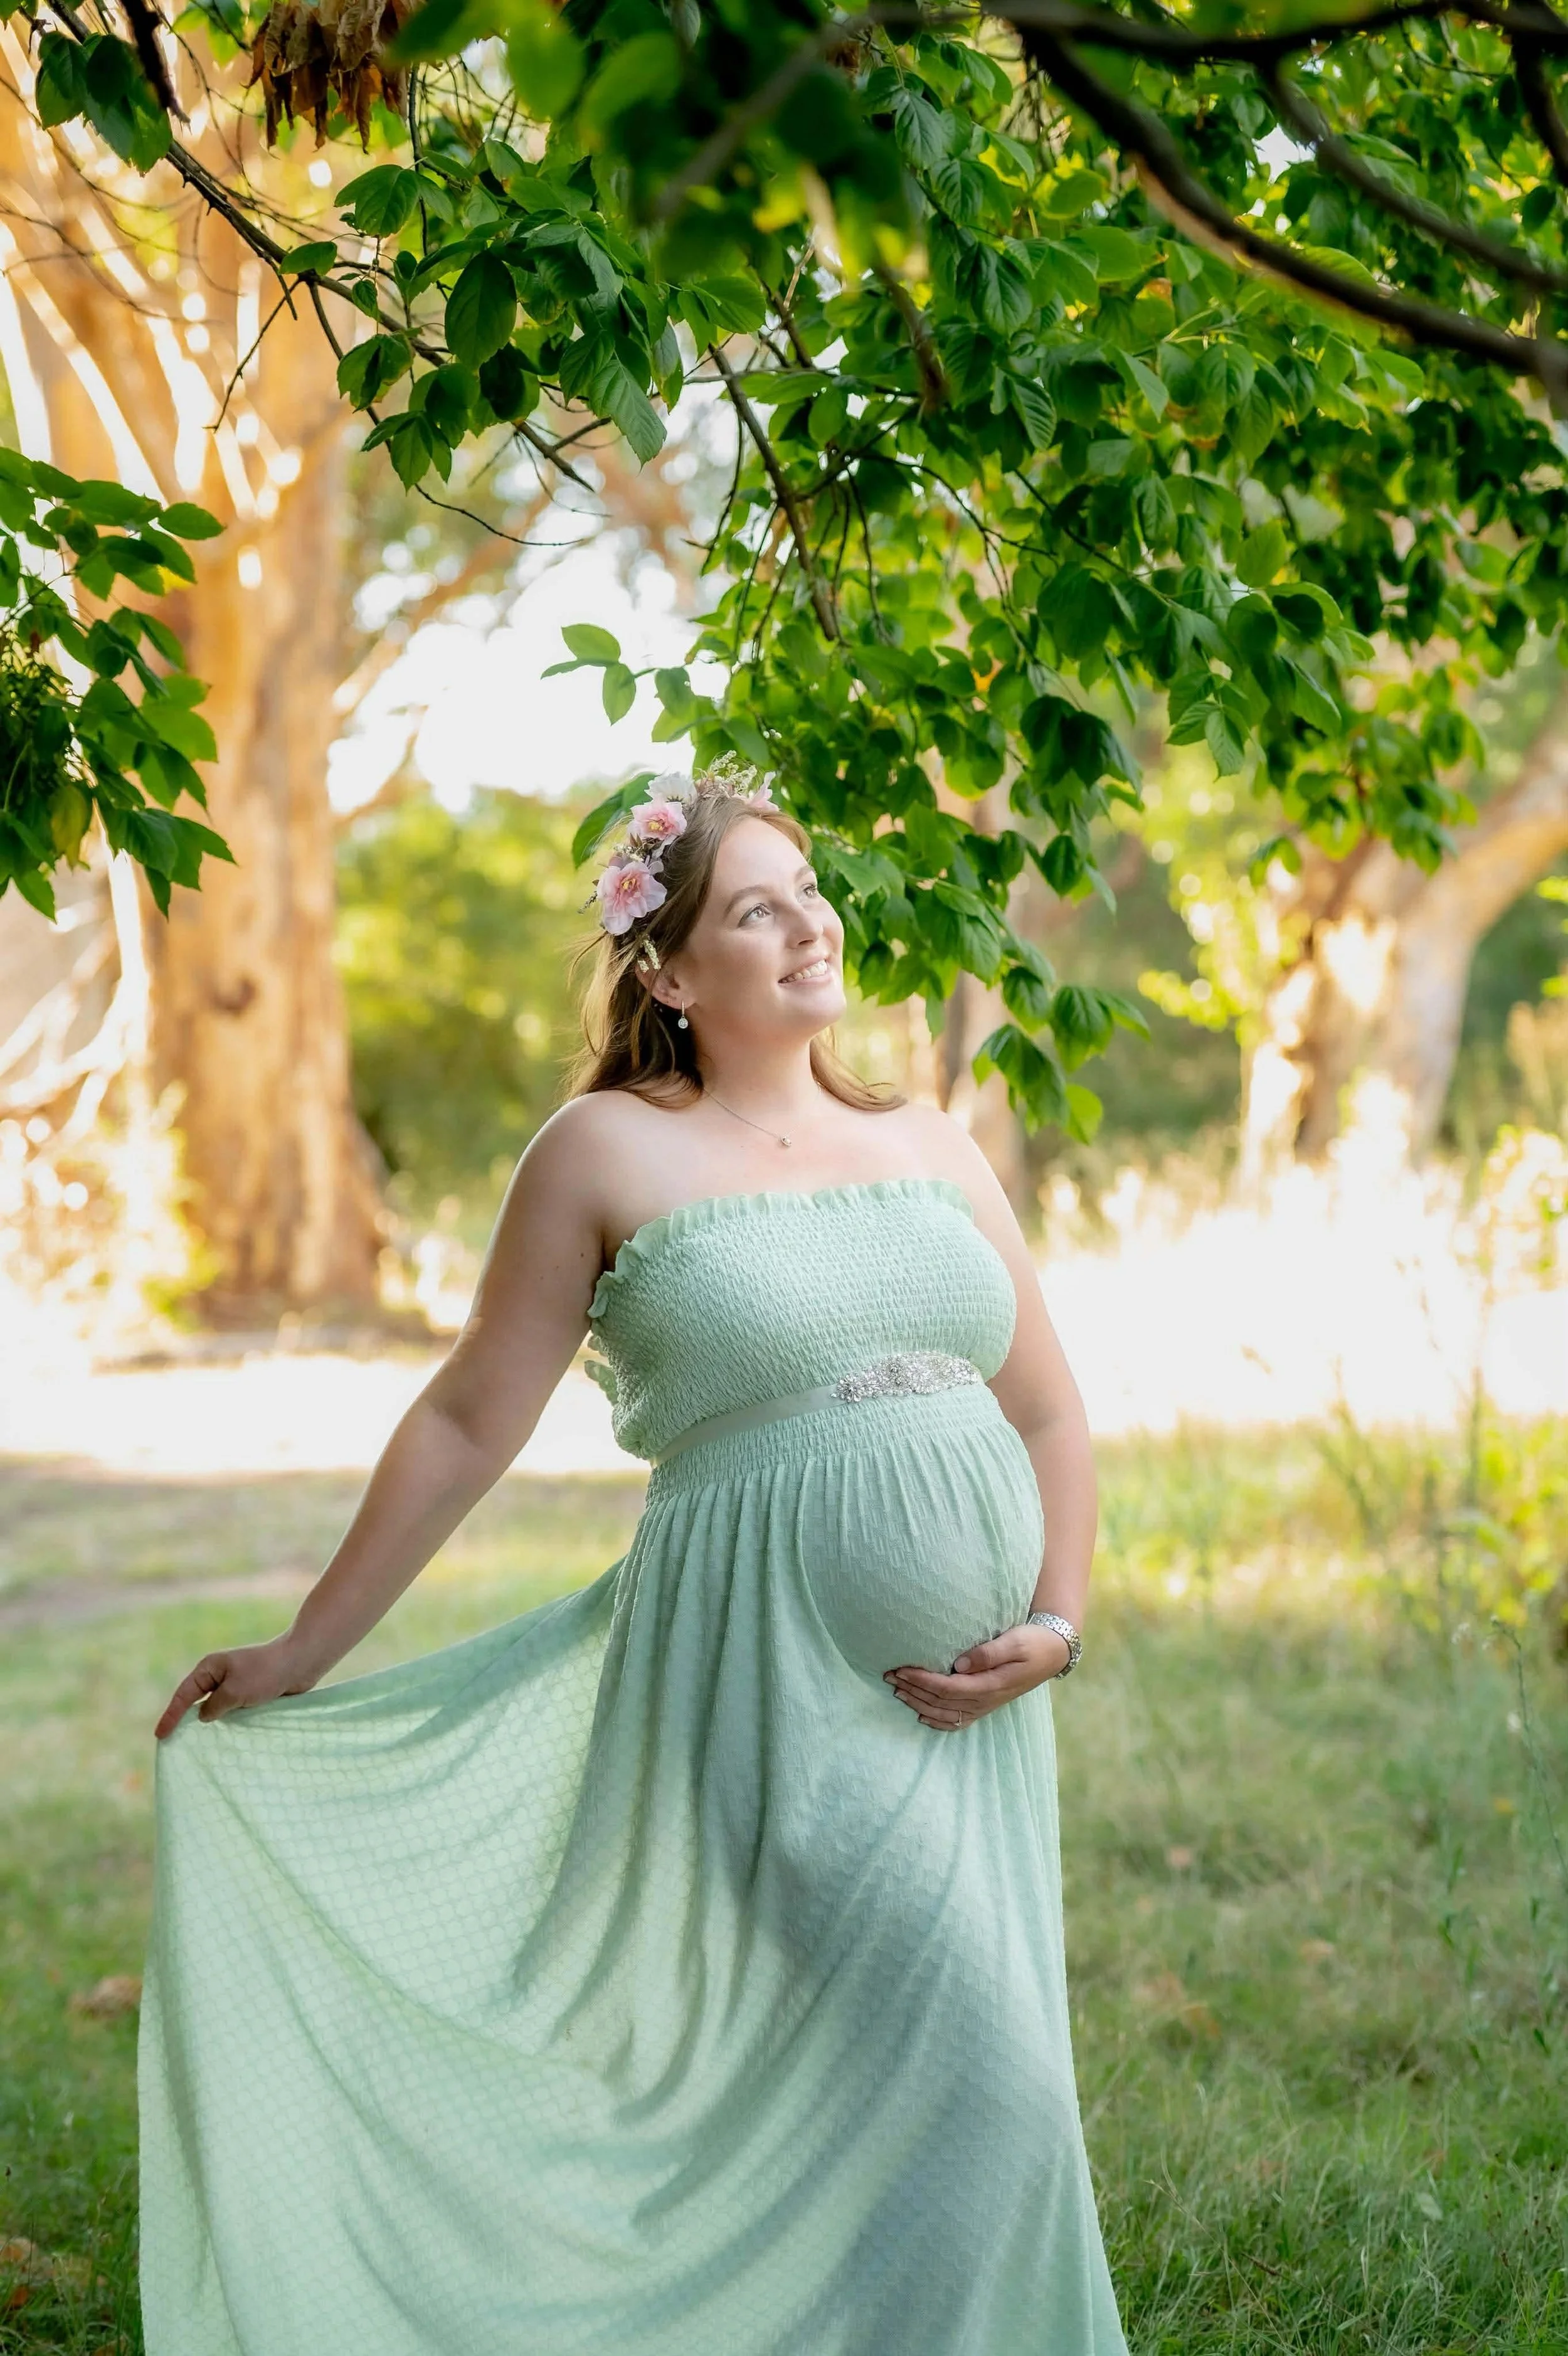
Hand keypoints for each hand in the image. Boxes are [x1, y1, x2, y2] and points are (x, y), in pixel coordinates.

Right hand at [154, 1632, 321, 1740]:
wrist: (300, 1663)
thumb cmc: (266, 1673)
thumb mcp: (235, 1691)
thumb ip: (214, 1706)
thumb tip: (203, 1717)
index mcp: (210, 1668)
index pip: (184, 1695)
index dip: (170, 1716)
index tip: (160, 1736)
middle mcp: (219, 1676)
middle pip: (195, 1702)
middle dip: (184, 1722)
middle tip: (172, 1745)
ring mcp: (235, 1685)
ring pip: (214, 1710)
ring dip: (208, 1726)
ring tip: (194, 1749)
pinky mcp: (249, 1695)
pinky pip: (231, 1713)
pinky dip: (226, 1726)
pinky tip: (223, 1742)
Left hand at [882, 1623, 1070, 1731]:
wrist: (1053, 1653)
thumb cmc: (1033, 1642)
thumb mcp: (1015, 1641)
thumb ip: (988, 1653)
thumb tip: (959, 1663)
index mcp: (990, 1685)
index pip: (946, 1687)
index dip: (921, 1680)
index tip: (901, 1668)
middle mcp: (985, 1700)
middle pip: (940, 1701)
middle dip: (912, 1690)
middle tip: (889, 1676)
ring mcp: (986, 1706)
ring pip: (945, 1713)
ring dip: (918, 1704)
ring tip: (896, 1691)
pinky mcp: (986, 1705)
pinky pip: (958, 1721)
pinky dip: (937, 1721)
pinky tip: (922, 1716)